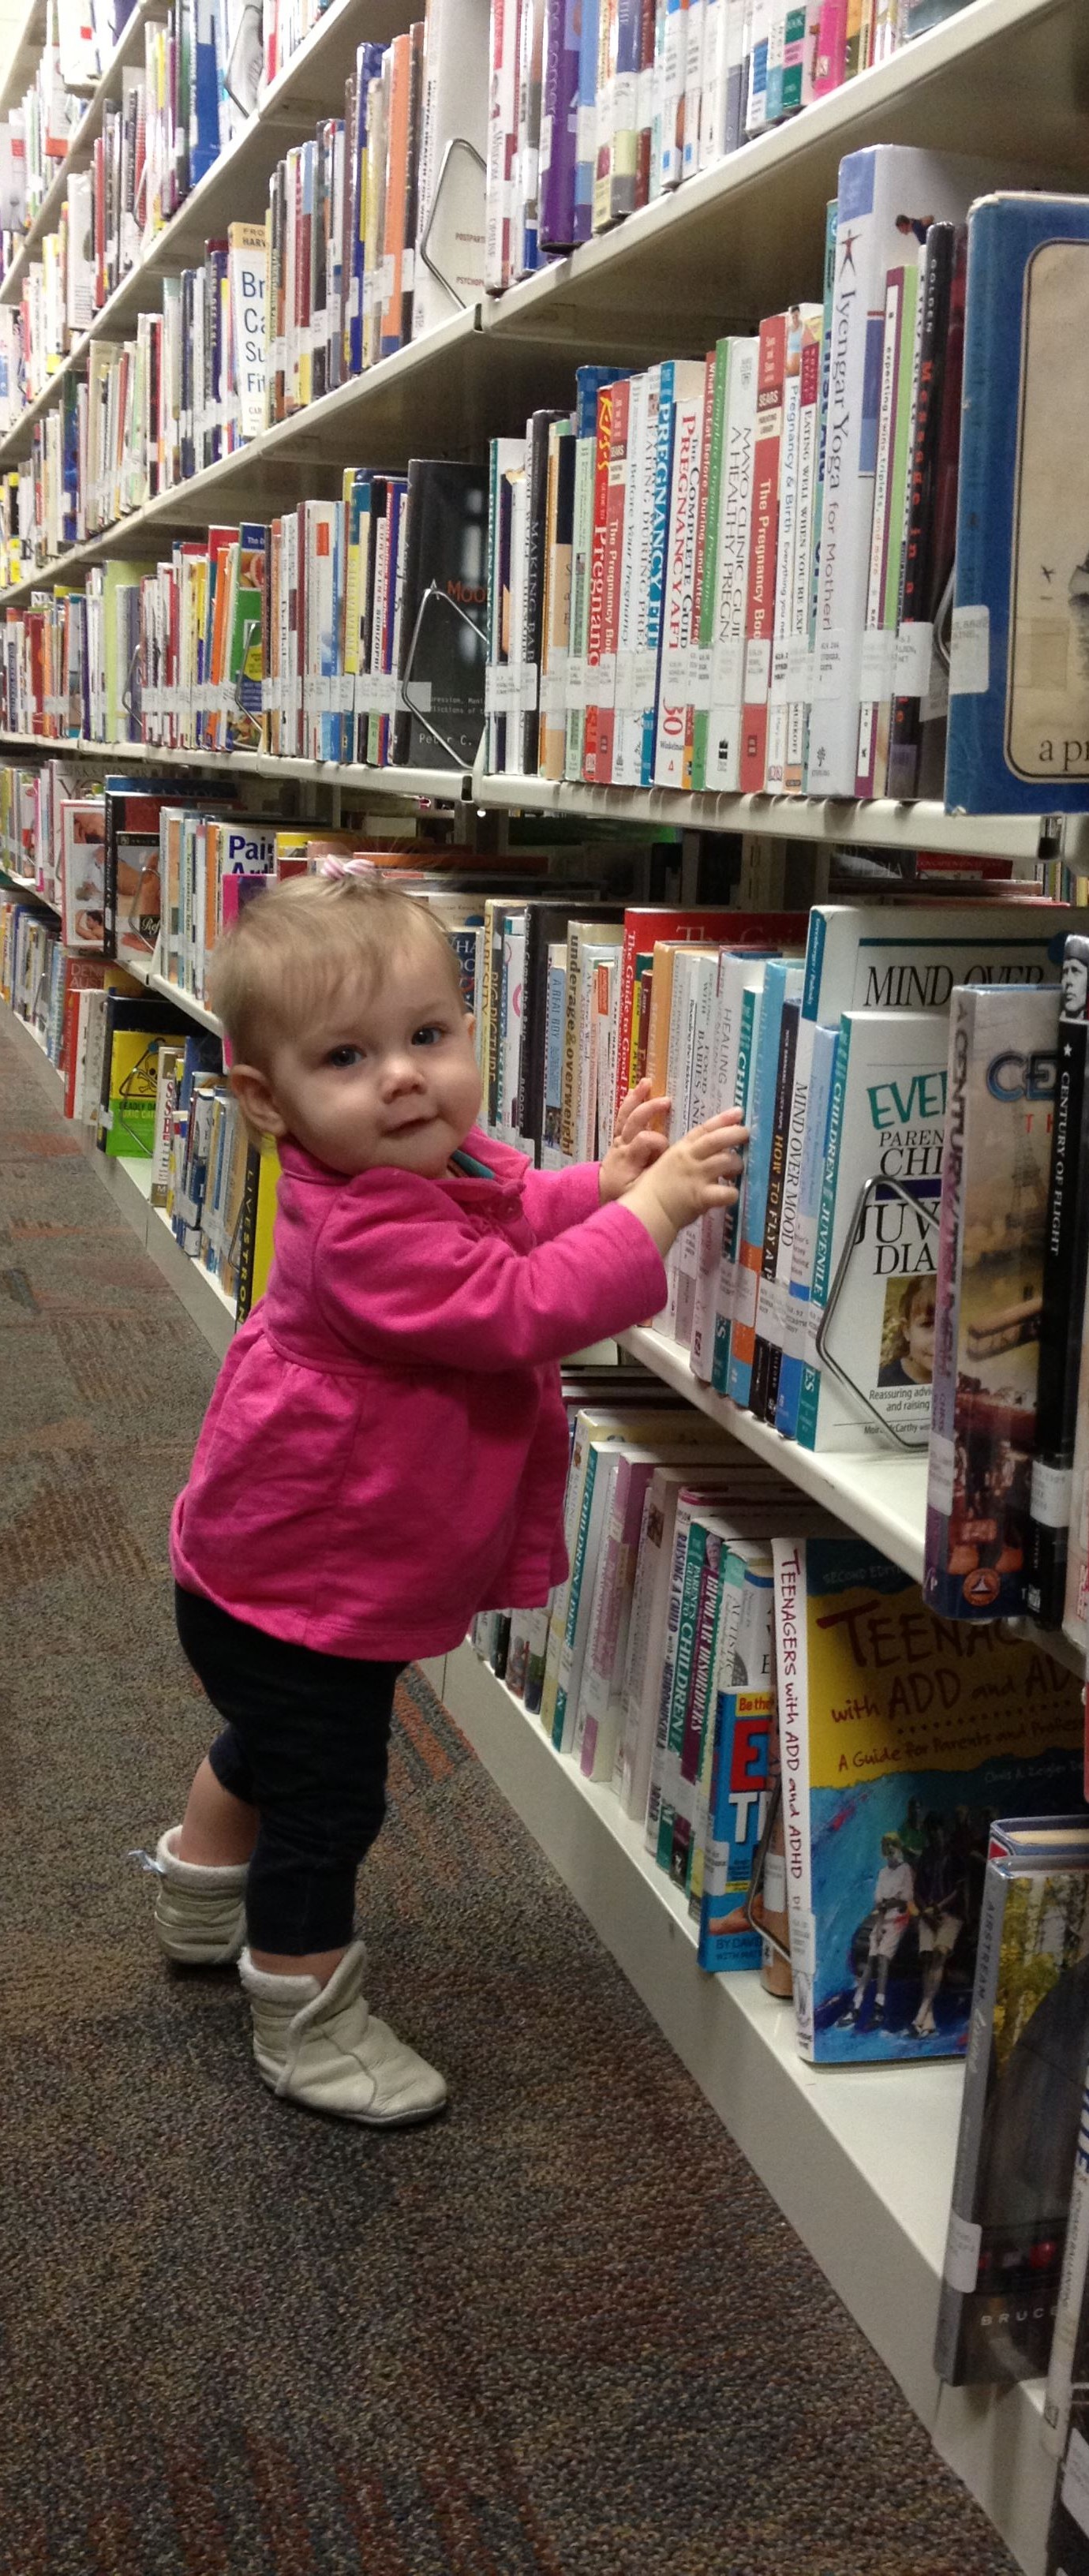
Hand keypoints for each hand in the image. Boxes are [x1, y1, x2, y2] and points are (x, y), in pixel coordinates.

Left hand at [598, 1078, 670, 1203]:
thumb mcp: (640, 1191)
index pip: (646, 1140)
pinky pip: (623, 1115)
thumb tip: (671, 1166)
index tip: (667, 1150)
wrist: (602, 1193)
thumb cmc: (624, 1194)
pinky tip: (640, 1087)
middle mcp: (622, 1144)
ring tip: (647, 1082)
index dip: (658, 1141)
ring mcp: (619, 1138)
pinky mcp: (619, 1135)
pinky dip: (630, 1100)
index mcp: (629, 1158)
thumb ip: (654, 1178)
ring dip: (637, 1097)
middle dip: (649, 1109)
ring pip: (626, 1114)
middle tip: (666, 1101)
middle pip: (634, 1121)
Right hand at [620, 1110, 747, 1258]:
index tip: (738, 1112)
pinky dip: (732, 1193)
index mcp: (681, 1150)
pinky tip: (732, 1195)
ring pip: (725, 1161)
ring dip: (736, 1164)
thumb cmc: (653, 1189)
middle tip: (746, 1133)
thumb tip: (708, 1156)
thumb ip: (686, 1159)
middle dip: (735, 1134)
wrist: (646, 1211)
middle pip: (716, 1140)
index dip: (723, 1119)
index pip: (704, 1130)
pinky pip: (726, 1192)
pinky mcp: (701, 1196)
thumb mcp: (667, 1165)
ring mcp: (697, 1176)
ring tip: (737, 1170)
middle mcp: (690, 1159)